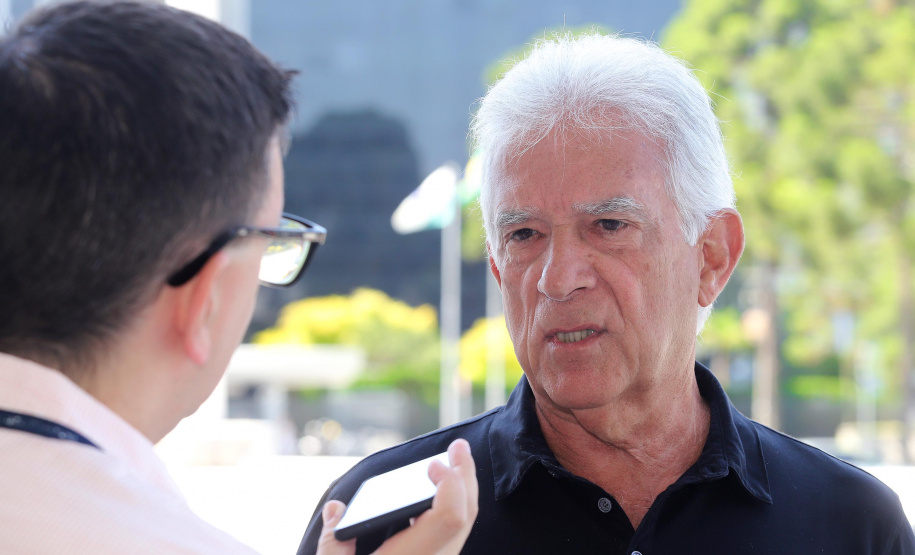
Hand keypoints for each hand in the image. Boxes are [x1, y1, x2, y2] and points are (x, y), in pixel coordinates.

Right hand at [315, 438, 478, 554]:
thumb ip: (334, 542)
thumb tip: (337, 509)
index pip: (451, 517)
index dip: (451, 485)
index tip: (432, 465)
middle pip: (466, 515)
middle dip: (465, 477)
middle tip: (456, 447)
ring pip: (464, 526)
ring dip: (461, 490)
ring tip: (451, 463)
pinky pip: (453, 534)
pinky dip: (451, 507)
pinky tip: (435, 494)